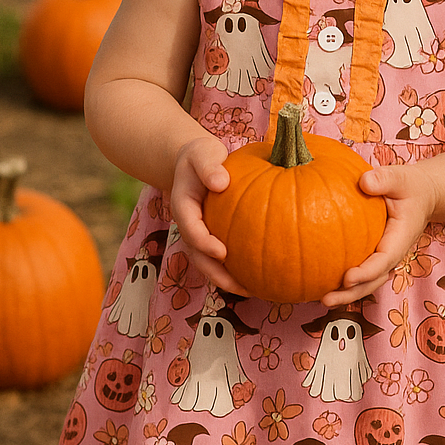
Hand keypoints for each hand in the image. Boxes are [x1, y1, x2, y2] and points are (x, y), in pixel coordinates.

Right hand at [169, 137, 249, 295]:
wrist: (198, 163)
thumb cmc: (202, 156)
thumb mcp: (202, 153)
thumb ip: (209, 167)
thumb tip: (221, 183)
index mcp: (183, 206)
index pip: (190, 228)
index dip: (204, 243)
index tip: (222, 252)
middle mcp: (189, 226)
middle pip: (197, 256)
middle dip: (216, 274)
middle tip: (238, 286)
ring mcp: (200, 235)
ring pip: (208, 263)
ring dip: (226, 280)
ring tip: (252, 291)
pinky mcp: (212, 238)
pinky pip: (222, 258)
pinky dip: (237, 270)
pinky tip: (260, 278)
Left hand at [322, 164, 438, 306]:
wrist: (420, 196)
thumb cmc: (409, 187)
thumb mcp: (401, 178)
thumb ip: (385, 179)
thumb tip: (364, 181)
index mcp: (400, 239)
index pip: (384, 260)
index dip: (367, 272)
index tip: (347, 278)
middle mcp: (391, 254)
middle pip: (373, 281)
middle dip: (351, 294)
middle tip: (326, 300)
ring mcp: (381, 258)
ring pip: (365, 283)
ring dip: (344, 294)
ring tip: (319, 300)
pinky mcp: (371, 257)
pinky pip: (358, 273)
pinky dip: (341, 283)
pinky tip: (317, 283)